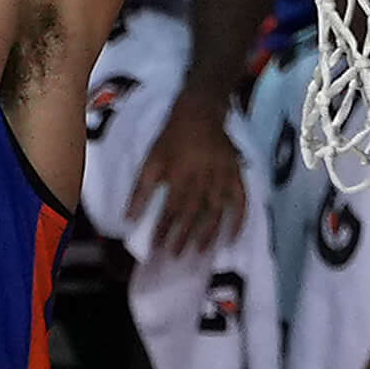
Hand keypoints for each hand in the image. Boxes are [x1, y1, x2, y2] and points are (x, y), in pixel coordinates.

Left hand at [128, 98, 249, 257]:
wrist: (201, 112)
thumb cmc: (171, 138)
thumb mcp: (151, 161)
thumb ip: (140, 191)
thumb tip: (128, 218)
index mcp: (180, 177)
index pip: (170, 211)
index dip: (163, 230)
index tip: (156, 248)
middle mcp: (203, 180)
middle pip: (193, 215)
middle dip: (184, 237)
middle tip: (176, 255)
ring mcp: (223, 179)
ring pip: (216, 212)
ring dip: (208, 234)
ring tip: (201, 252)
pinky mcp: (236, 175)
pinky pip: (241, 201)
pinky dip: (239, 220)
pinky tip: (232, 237)